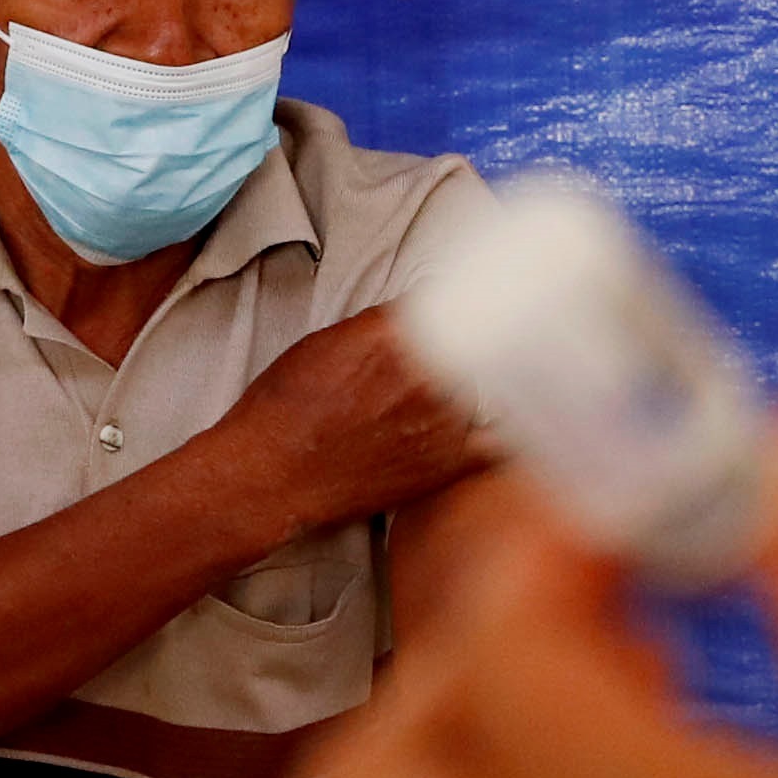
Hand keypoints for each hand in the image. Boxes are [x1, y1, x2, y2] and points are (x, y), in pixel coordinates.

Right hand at [220, 308, 493, 541]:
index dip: (453, 308)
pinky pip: (499, 440)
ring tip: (478, 387)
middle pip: (477, 341)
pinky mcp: (448, 461)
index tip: (457, 312)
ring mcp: (442, 418)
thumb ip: (381, 326)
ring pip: (492, 384)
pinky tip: (506, 422)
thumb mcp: (326, 343)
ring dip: (484, 383)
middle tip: (464, 351)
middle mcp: (426, 371)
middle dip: (470, 344)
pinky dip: (506, 431)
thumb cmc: (285, 411)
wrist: (270, 476)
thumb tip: (416, 315)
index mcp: (395, 333)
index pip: (450, 300)